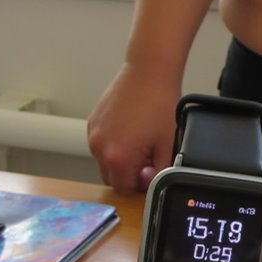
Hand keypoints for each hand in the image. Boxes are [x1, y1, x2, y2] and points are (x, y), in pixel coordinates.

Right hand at [87, 63, 179, 192]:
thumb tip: (150, 183)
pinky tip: (131, 130)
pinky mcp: (93, 121)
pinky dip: (113, 144)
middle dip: (129, 174)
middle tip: (148, 158)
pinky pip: (100, 144)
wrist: (149, 72)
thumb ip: (160, 172)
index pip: (124, 189)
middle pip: (111, 178)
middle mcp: (100, 148)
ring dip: (119, 159)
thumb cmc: (160, 103)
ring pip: (104, 161)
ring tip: (140, 141)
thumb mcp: (168, 144)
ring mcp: (93, 134)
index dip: (140, 185)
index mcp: (118, 158)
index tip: (151, 172)